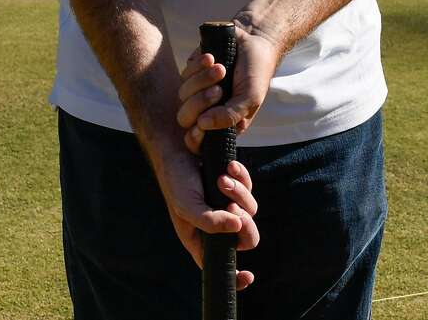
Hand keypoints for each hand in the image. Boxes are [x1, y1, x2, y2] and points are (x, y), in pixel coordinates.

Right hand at [152, 149, 259, 289]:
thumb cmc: (177, 182)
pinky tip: (230, 166)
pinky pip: (248, 189)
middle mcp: (217, 227)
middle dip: (245, 225)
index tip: (248, 276)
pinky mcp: (234, 189)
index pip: (221, 266)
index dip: (235, 277)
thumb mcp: (187, 205)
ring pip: (250, 210)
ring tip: (221, 178)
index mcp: (201, 240)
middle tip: (233, 208)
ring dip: (238, 193)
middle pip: (246, 239)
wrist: (177, 150)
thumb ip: (209, 220)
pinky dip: (242, 177)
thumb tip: (237, 225)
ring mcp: (227, 207)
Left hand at [177, 22, 282, 152]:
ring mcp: (198, 91)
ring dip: (203, 80)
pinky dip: (198, 65)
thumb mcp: (251, 97)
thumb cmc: (256, 73)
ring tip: (221, 68)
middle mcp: (207, 111)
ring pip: (183, 95)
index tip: (202, 123)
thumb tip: (203, 125)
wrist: (253, 41)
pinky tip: (212, 57)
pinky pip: (184, 74)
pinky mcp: (193, 72)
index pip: (198, 143)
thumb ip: (230, 116)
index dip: (195, 138)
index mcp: (222, 124)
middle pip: (185, 118)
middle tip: (219, 89)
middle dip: (200, 102)